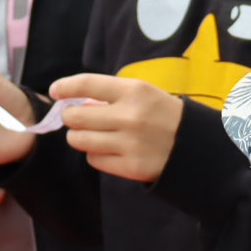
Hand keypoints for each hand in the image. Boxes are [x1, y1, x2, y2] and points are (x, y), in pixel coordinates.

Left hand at [52, 74, 185, 183]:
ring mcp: (129, 143)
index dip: (65, 87)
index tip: (55, 91)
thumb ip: (110, 95)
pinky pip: (93, 159)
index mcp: (134, 91)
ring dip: (80, 136)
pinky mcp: (130, 167)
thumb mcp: (143, 94)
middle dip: (70, 117)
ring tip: (93, 134)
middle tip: (76, 118)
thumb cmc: (163, 115)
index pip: (87, 84)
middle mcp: (130, 116)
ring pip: (79, 140)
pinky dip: (95, 154)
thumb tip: (75, 102)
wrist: (195, 146)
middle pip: (75, 117)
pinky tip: (109, 149)